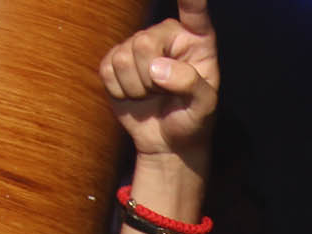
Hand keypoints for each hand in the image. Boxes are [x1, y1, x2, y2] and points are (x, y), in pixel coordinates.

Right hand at [99, 1, 219, 161]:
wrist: (168, 141)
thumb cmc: (192, 120)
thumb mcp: (204, 108)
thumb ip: (190, 84)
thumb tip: (158, 69)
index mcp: (197, 41)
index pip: (194, 14)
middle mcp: (167, 35)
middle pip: (143, 42)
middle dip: (150, 78)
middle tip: (163, 93)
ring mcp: (139, 45)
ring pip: (123, 57)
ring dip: (136, 88)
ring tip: (151, 95)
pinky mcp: (116, 59)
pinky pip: (107, 69)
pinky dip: (120, 91)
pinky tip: (135, 95)